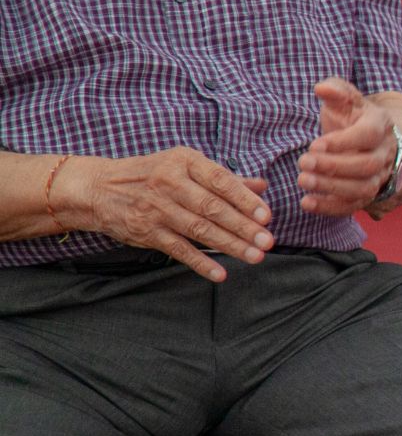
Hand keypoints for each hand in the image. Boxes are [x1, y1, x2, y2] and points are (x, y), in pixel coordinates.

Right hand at [57, 148, 271, 282]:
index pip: (220, 180)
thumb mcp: (184, 166)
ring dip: (230, 245)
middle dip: (243, 227)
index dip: (245, 199)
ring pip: (199, 230)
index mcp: (184, 162)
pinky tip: (220, 273)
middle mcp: (170, 183)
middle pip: (212, 208)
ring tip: (255, 256)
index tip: (266, 215)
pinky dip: (200, 263)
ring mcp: (157, 209)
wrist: (98, 188)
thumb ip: (224, 177)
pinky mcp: (146, 232)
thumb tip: (262, 186)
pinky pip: (178, 249)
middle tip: (268, 241)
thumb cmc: (151, 175)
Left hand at [297, 78, 395, 216]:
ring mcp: (379, 176)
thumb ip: (336, 90)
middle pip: (367, 166)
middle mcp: (385, 153)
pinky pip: (354, 206)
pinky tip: (307, 203)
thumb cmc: (352, 117)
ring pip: (364, 189)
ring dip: (331, 188)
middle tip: (303, 163)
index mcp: (381, 125)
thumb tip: (321, 88)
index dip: (343, 142)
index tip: (314, 145)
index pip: (369, 135)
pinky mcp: (367, 194)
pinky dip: (331, 208)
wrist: (370, 141)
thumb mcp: (346, 99)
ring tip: (303, 181)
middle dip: (334, 167)